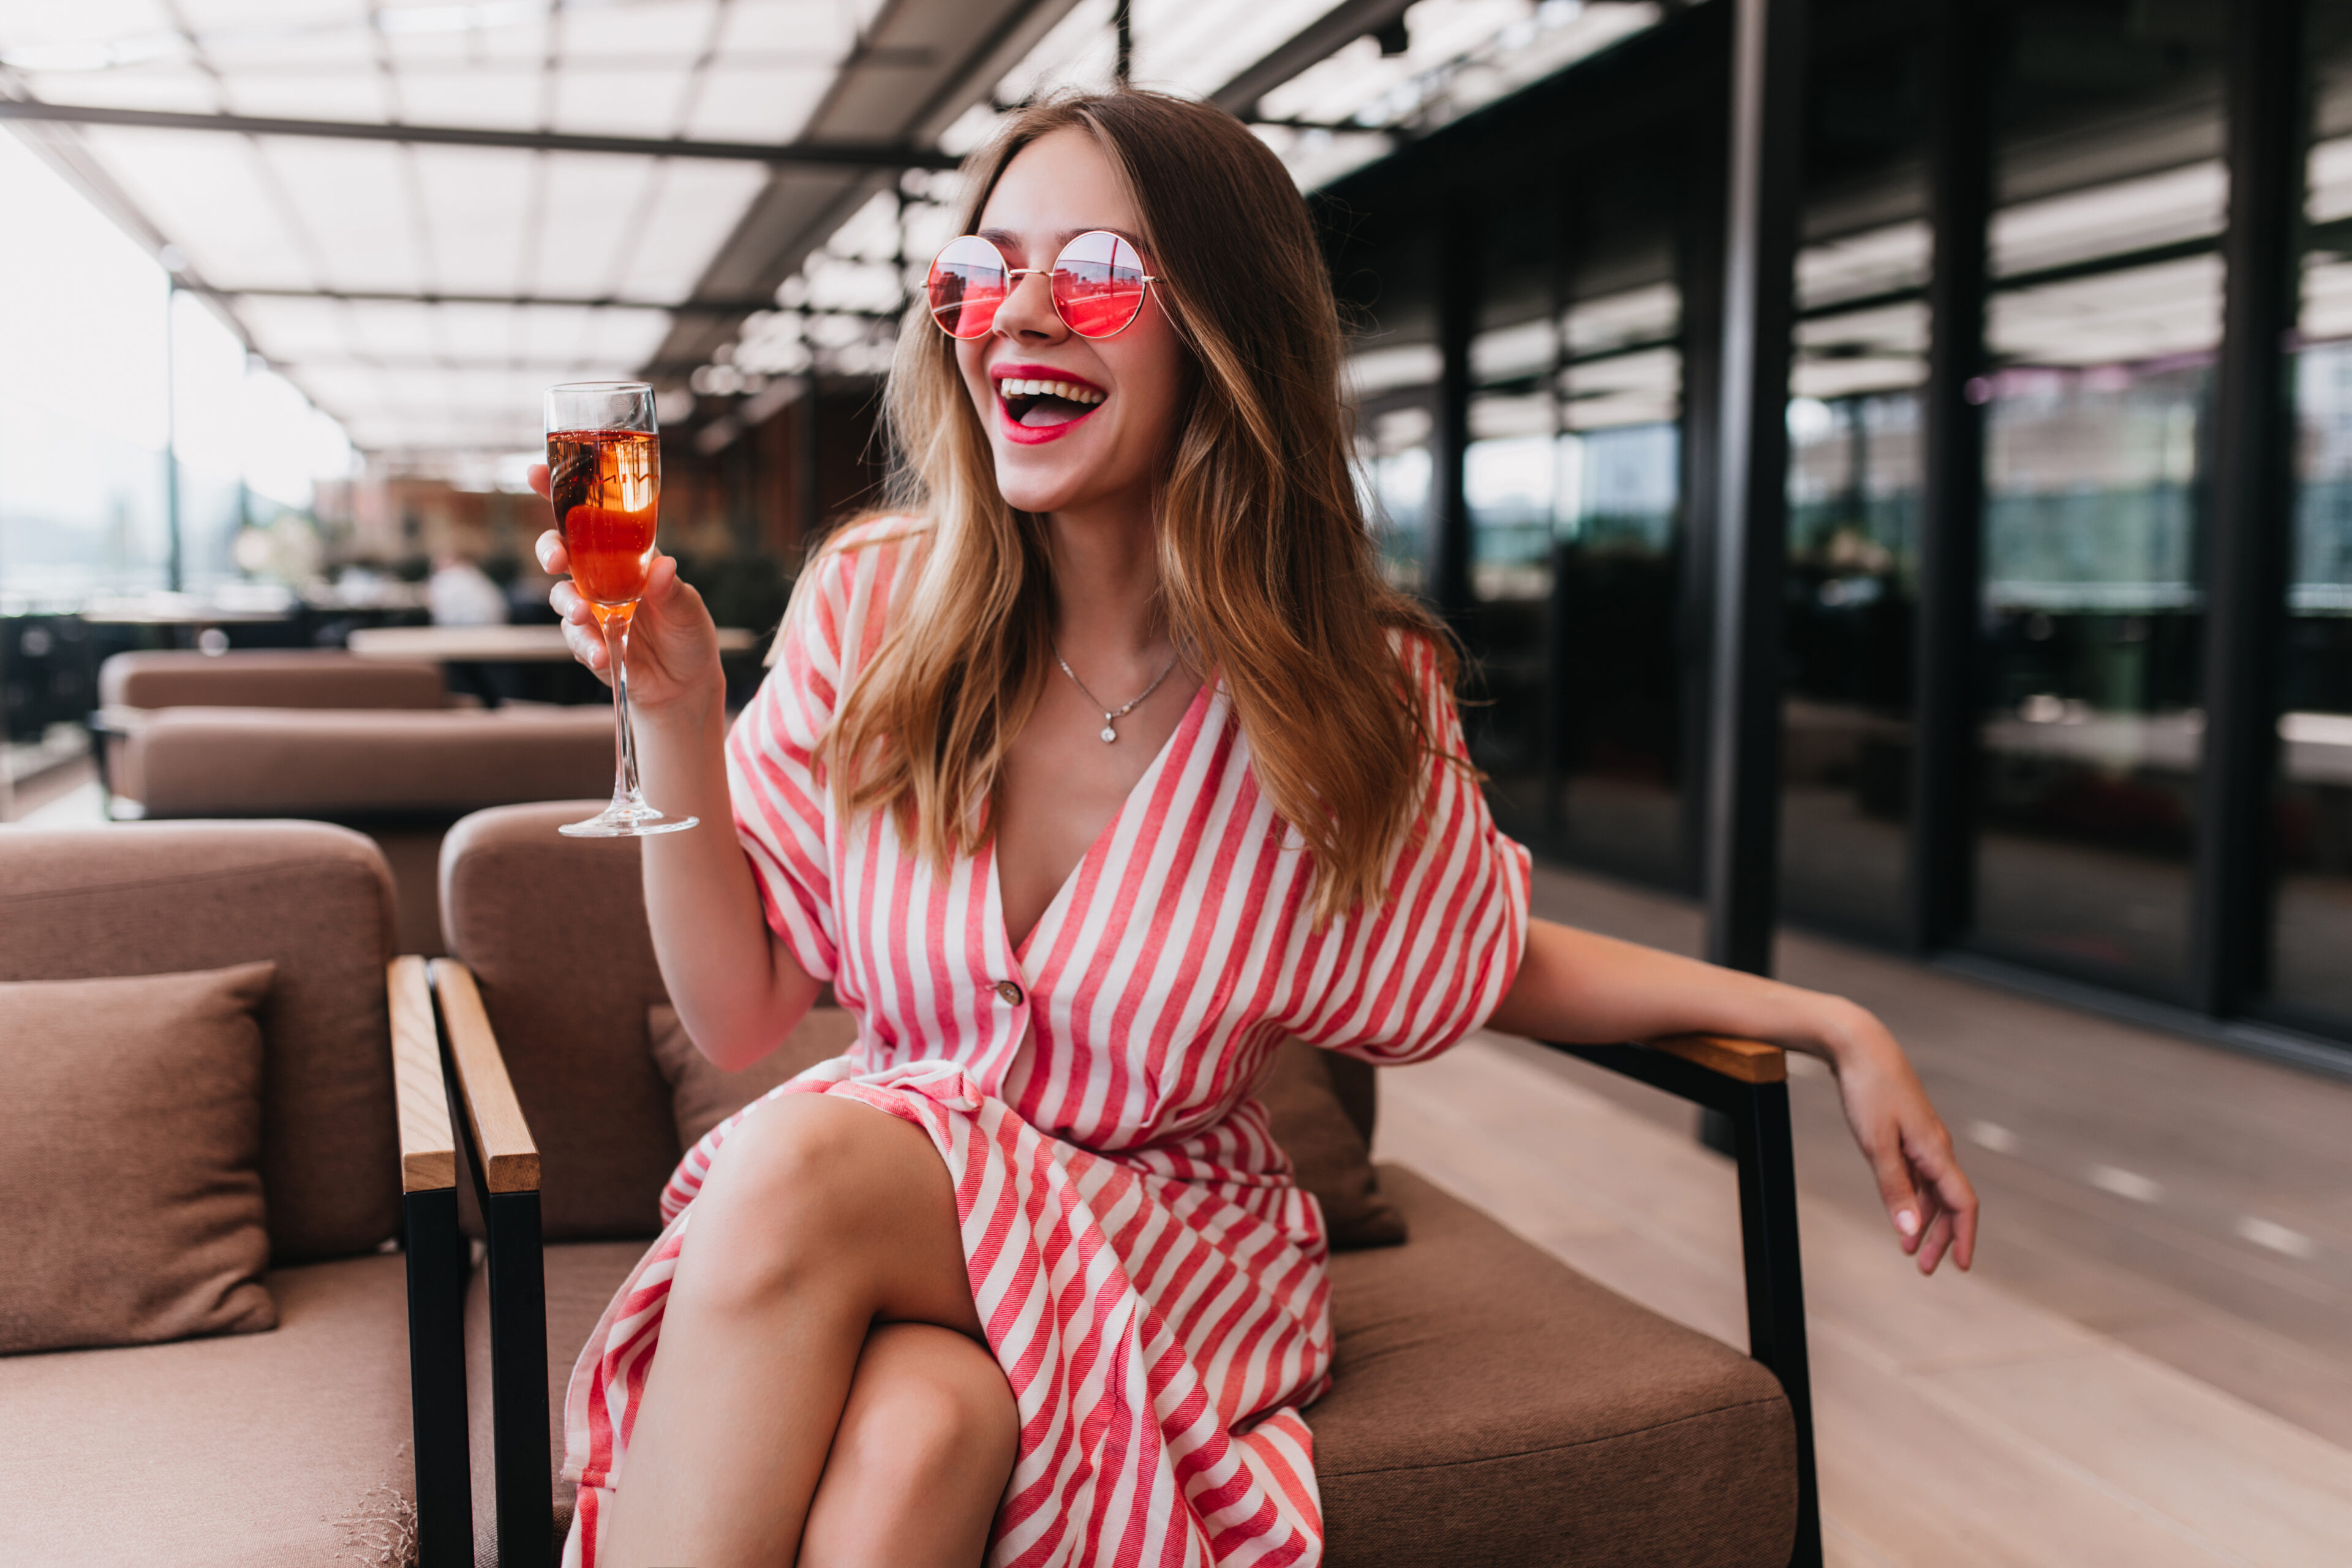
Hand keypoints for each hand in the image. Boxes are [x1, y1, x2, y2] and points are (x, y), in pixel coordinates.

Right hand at [530, 462, 722, 712]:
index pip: (588, 515)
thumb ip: (671, 589)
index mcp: (625, 553)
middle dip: (550, 550)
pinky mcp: (587, 641)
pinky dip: (586, 645)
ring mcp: (591, 609)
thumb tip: (661, 568)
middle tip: (556, 560)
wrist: (686, 684)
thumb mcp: (688, 607)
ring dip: (568, 603)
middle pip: (560, 551)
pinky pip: (576, 638)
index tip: (537, 472)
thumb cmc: (687, 632)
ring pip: (561, 596)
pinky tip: (602, 654)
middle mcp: (601, 576)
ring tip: (585, 616)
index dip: (558, 492)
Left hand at [1807, 999, 1978, 1273]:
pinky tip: (1900, 1210)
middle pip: (1949, 1202)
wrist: (1859, 1044)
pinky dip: (1912, 1197)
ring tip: (1907, 1247)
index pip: (1962, 1204)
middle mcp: (1935, 1147)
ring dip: (1924, 1220)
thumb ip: (1893, 1188)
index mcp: (1935, 1152)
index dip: (1964, 1237)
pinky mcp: (1906, 1131)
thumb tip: (1908, 1231)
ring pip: (1933, 1190)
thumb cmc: (1868, 1090)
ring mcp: (1922, 1139)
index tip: (1960, 1267)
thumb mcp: (1876, 1144)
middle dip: (1941, 1237)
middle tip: (1923, 1267)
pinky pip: (1918, 1174)